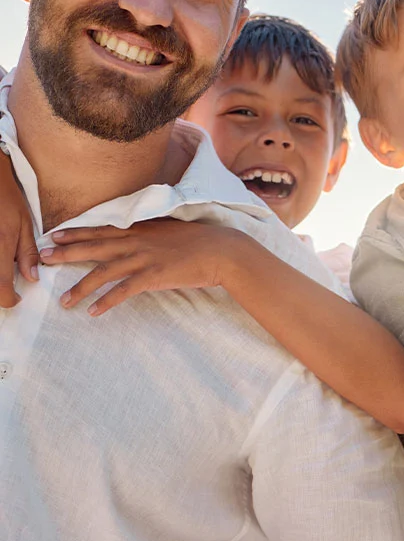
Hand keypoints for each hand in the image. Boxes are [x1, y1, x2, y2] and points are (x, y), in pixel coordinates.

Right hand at [0, 149, 37, 306]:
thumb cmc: (6, 200)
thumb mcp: (24, 224)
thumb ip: (27, 253)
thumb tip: (31, 278)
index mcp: (1, 246)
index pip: (0, 287)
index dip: (8, 299)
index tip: (16, 299)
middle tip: (9, 289)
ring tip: (5, 273)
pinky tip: (0, 262)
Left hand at [39, 219, 242, 314]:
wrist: (222, 250)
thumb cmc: (201, 242)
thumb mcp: (172, 231)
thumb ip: (152, 234)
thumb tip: (140, 239)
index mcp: (143, 228)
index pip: (103, 229)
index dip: (78, 232)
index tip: (57, 235)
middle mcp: (139, 241)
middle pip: (95, 247)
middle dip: (67, 253)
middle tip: (44, 258)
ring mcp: (145, 258)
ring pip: (104, 272)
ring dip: (82, 287)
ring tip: (64, 301)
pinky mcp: (154, 275)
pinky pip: (124, 290)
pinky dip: (107, 301)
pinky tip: (93, 312)